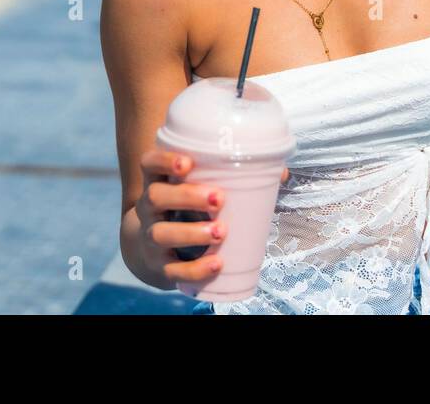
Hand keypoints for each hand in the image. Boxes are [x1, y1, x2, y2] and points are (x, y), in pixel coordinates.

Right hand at [135, 150, 287, 287]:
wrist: (154, 248)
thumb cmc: (186, 209)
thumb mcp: (197, 189)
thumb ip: (234, 177)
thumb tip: (281, 172)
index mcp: (158, 181)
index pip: (149, 163)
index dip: (164, 160)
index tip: (187, 163)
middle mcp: (148, 207)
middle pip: (155, 196)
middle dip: (187, 196)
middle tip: (219, 199)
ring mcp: (151, 237)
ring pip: (160, 233)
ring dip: (191, 233)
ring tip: (221, 232)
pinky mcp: (159, 265)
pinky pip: (172, 269)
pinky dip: (194, 269)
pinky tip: (216, 263)